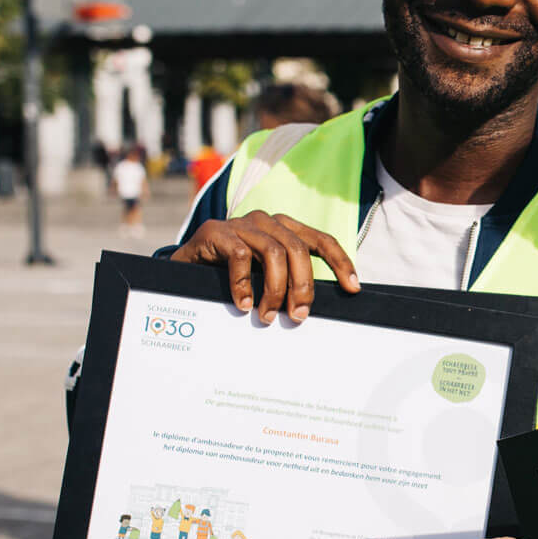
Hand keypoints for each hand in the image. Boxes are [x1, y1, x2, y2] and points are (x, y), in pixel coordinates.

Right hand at [170, 210, 358, 320]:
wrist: (184, 269)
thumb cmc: (231, 275)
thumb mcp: (265, 277)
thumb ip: (288, 282)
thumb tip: (313, 310)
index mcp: (285, 229)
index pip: (321, 241)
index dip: (340, 263)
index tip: (353, 289)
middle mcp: (266, 221)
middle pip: (298, 250)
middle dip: (303, 286)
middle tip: (297, 316)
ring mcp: (241, 224)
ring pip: (274, 253)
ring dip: (275, 290)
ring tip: (266, 316)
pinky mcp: (216, 231)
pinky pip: (240, 256)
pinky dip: (244, 284)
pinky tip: (244, 304)